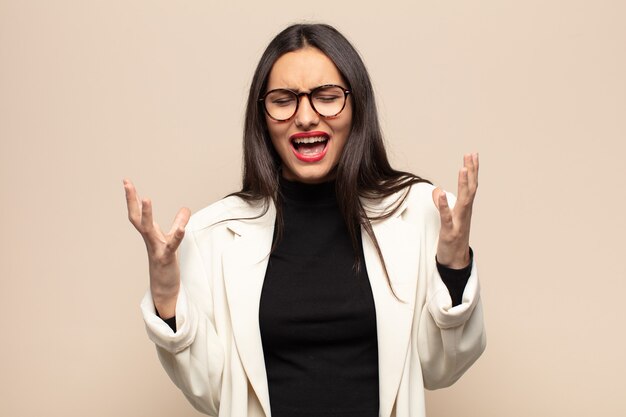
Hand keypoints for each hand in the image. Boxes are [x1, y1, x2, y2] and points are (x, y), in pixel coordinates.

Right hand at [123, 178, 190, 317]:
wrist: (164, 287)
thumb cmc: (165, 261)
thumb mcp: (172, 239)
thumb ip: (178, 223)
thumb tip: (185, 209)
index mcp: (149, 234)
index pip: (138, 213)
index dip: (132, 197)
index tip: (126, 181)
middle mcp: (149, 239)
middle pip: (137, 217)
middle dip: (131, 200)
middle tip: (127, 184)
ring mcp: (156, 248)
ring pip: (148, 229)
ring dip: (147, 214)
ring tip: (147, 198)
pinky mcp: (167, 258)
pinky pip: (171, 245)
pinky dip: (177, 235)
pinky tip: (183, 227)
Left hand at [432, 153, 478, 268]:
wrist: (456, 262)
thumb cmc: (453, 238)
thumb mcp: (448, 218)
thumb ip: (444, 203)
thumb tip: (438, 190)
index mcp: (465, 209)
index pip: (470, 186)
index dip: (472, 170)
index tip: (473, 154)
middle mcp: (464, 213)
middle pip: (470, 189)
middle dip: (471, 172)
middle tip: (472, 155)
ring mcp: (459, 222)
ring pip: (463, 201)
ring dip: (463, 185)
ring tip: (463, 168)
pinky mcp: (449, 232)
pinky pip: (447, 217)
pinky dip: (444, 205)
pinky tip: (440, 194)